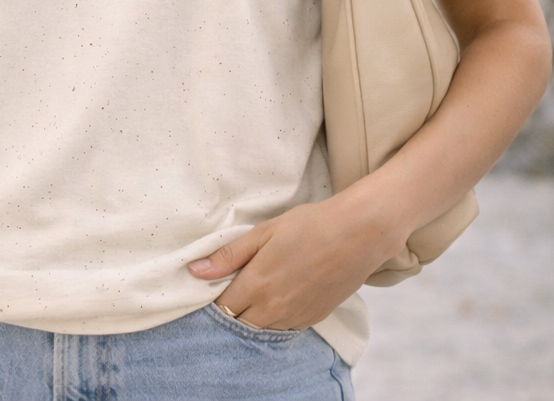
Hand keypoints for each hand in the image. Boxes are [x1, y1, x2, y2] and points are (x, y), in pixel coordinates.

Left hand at [187, 194, 399, 329]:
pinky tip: (281, 294)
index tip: (216, 282)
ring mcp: (295, 317)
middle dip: (233, 308)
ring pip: (262, 328)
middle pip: (240, 322)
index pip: (222, 307)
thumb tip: (195, 271)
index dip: (216, 296)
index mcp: (257, 284)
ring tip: (260, 287)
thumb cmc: (309, 225)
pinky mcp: (313, 319)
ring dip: (254, 314)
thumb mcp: (264, 232)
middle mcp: (274, 308)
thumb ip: (229, 255)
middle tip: (236, 284)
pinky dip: (276, 316)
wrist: (358, 234)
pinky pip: (284, 327)